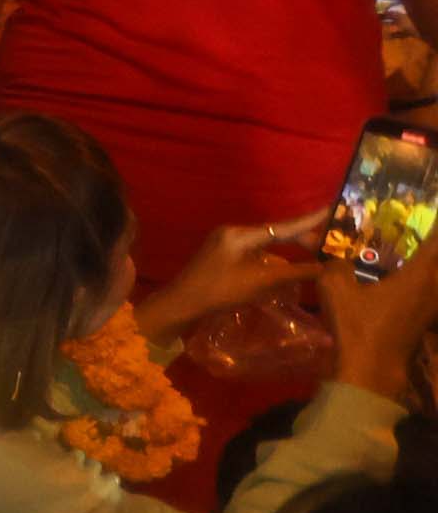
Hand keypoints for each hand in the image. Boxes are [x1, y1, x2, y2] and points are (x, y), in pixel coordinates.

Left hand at [135, 215, 320, 338]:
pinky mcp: (224, 256)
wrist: (181, 304)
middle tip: (331, 244)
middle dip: (303, 239)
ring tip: (316, 251)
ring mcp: (227, 244)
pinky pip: (256, 252)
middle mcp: (233, 233)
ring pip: (267, 243)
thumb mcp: (260, 282)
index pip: (283, 226)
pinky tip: (289, 264)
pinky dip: (274, 257)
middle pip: (275, 233)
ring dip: (290, 248)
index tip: (332, 209)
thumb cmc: (219, 291)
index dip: (309, 221)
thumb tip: (324, 268)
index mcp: (240, 234)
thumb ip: (293, 273)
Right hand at [322, 225, 437, 395]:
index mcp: (420, 274)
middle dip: (430, 246)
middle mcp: (433, 288)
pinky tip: (402, 284)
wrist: (370, 372)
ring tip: (410, 257)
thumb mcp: (336, 290)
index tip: (428, 212)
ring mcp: (432, 308)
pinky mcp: (426, 323)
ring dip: (428, 268)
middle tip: (416, 234)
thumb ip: (336, 266)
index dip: (434, 226)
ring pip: (435, 279)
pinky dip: (422, 285)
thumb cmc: (358, 326)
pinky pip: (429, 295)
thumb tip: (336, 258)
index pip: (437, 242)